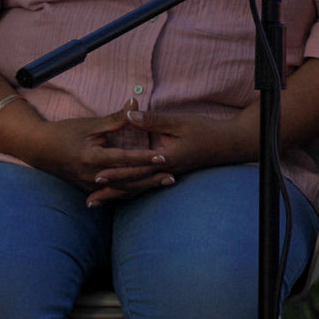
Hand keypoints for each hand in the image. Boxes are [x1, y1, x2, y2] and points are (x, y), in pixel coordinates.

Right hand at [8, 109, 167, 202]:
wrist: (39, 149)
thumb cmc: (65, 132)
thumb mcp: (90, 124)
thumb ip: (115, 118)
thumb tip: (135, 102)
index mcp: (91, 157)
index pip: (123, 159)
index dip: (144, 158)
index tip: (163, 156)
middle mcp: (91, 175)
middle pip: (126, 179)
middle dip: (150, 177)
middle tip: (173, 175)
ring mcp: (89, 185)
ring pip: (122, 189)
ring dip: (145, 186)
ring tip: (166, 182)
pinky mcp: (88, 189)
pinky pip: (114, 192)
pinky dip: (131, 190)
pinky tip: (148, 188)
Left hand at [81, 109, 256, 206]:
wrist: (228, 144)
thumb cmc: (205, 131)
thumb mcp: (179, 122)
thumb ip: (153, 120)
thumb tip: (130, 115)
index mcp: (165, 159)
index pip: (135, 168)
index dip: (115, 172)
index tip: (96, 177)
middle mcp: (164, 171)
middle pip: (133, 185)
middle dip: (111, 192)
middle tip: (90, 201)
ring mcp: (168, 174)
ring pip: (139, 188)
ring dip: (118, 195)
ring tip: (98, 202)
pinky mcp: (170, 172)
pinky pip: (146, 184)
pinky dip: (131, 189)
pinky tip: (121, 192)